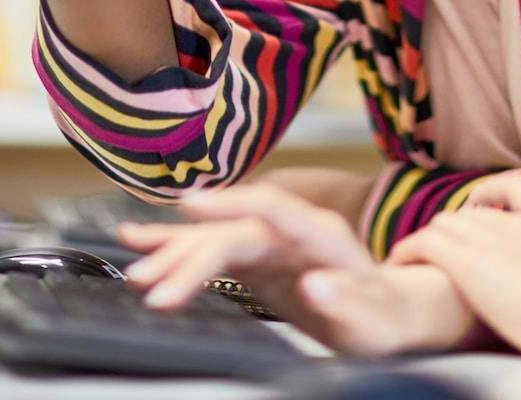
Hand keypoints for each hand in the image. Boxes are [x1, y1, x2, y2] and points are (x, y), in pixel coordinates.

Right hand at [119, 184, 472, 355]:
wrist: (387, 312)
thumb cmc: (383, 315)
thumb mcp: (374, 317)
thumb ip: (347, 299)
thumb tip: (318, 284)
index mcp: (318, 234)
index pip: (270, 208)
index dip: (230, 202)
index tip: (192, 206)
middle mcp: (288, 231)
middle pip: (230, 232)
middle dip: (187, 254)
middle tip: (150, 283)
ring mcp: (268, 242)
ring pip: (213, 239)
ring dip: (172, 252)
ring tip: (133, 267)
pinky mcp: (254, 259)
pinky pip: (209, 249)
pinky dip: (175, 246)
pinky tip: (139, 239)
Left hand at [388, 174, 520, 355]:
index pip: (513, 186)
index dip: (491, 192)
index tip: (481, 204)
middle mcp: (514, 222)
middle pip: (470, 213)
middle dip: (456, 230)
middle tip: (445, 250)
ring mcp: (488, 239)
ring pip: (443, 224)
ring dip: (429, 240)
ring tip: (416, 258)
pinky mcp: (465, 262)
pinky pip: (424, 244)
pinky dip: (407, 250)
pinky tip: (398, 261)